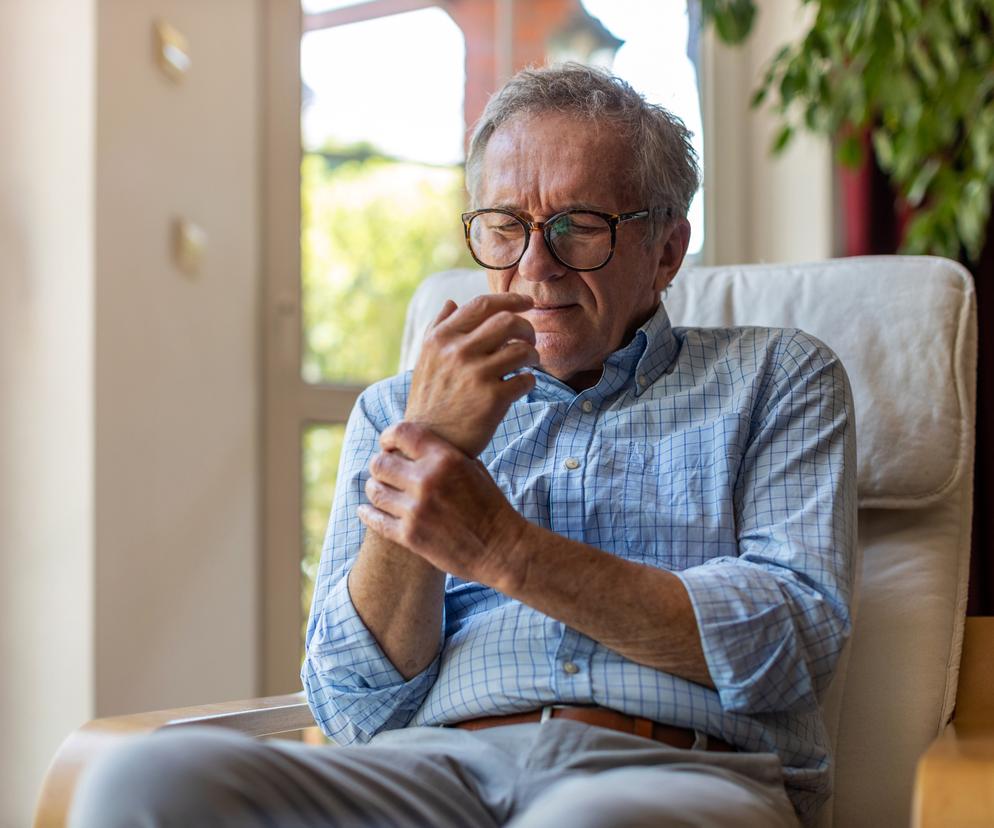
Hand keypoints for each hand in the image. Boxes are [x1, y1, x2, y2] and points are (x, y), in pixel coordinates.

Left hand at [357, 422, 530, 588]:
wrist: (501, 548)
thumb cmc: (491, 506)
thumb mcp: (474, 469)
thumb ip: (445, 454)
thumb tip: (419, 444)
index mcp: (445, 458)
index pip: (401, 433)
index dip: (388, 436)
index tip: (387, 444)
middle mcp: (427, 480)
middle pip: (381, 463)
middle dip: (379, 465)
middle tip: (382, 471)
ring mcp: (416, 509)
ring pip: (375, 490)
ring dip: (374, 488)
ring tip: (377, 489)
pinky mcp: (410, 536)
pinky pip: (376, 520)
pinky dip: (367, 513)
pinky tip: (365, 510)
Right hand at [405, 293, 538, 456]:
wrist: (429, 442)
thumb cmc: (430, 400)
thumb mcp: (425, 359)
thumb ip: (437, 327)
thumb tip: (451, 301)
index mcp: (441, 338)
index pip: (482, 305)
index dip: (511, 300)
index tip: (527, 303)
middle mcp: (458, 352)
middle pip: (508, 321)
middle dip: (527, 328)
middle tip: (529, 339)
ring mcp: (476, 375)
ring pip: (522, 350)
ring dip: (532, 355)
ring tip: (529, 363)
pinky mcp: (493, 399)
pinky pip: (526, 379)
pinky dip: (530, 380)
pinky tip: (521, 386)